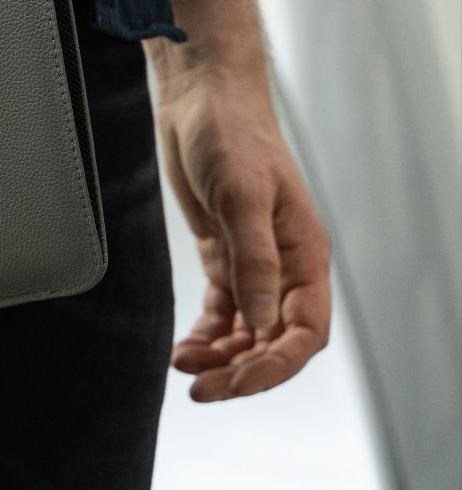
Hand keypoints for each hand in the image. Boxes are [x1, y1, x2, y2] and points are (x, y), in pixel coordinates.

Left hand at [154, 67, 331, 400]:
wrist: (202, 99)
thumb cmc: (232, 136)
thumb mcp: (243, 196)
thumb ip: (254, 259)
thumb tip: (263, 323)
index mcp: (304, 256)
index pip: (304, 331)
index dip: (276, 365)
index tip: (239, 382)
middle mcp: (284, 267)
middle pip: (274, 341)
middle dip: (243, 370)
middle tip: (201, 390)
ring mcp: (253, 262)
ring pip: (247, 331)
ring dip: (222, 357)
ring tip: (185, 371)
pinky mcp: (223, 254)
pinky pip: (222, 310)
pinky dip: (207, 335)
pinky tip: (184, 350)